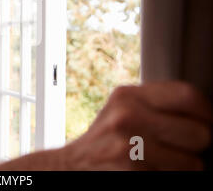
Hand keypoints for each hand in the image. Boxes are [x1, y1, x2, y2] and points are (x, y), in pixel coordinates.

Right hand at [61, 81, 211, 169]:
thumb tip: (205, 114)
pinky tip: (149, 171)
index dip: (207, 112)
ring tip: (160, 162)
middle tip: (178, 148)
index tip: (207, 122)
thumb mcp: (122, 110)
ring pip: (193, 163)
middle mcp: (127, 116)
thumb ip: (155, 105)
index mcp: (127, 96)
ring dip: (183, 167)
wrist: (72, 166)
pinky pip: (176, 177)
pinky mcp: (131, 172)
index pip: (187, 95)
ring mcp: (129, 146)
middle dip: (196, 146)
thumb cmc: (105, 140)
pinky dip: (168, 176)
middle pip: (199, 132)